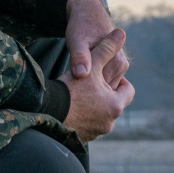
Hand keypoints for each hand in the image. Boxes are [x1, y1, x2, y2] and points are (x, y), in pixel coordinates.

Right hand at [60, 28, 135, 142]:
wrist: (46, 112)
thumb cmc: (70, 88)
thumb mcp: (91, 64)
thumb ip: (107, 49)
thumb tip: (121, 32)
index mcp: (116, 105)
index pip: (127, 90)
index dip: (118, 80)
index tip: (104, 74)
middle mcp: (109, 123)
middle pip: (113, 103)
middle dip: (105, 94)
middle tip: (90, 83)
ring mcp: (95, 134)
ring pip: (100, 115)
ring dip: (94, 107)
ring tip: (79, 95)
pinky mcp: (81, 140)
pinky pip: (87, 126)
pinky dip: (83, 118)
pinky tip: (71, 108)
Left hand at [66, 0, 127, 85]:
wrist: (88, 12)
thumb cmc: (81, 27)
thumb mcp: (77, 42)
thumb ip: (79, 58)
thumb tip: (82, 74)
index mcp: (117, 63)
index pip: (101, 91)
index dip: (83, 91)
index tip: (69, 85)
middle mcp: (122, 66)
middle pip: (104, 89)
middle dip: (88, 89)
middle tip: (69, 82)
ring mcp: (120, 66)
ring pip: (103, 85)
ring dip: (90, 85)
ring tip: (74, 78)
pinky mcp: (115, 65)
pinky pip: (102, 79)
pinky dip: (92, 80)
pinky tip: (79, 75)